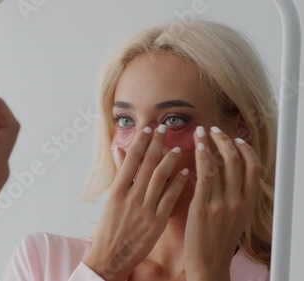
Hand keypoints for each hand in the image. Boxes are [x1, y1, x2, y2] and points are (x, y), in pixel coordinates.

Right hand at [83, 125, 189, 280]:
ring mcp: (145, 209)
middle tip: (164, 128)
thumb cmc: (110, 227)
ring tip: (177, 148)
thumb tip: (119, 149)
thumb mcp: (111, 199)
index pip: (131, 159)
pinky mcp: (157, 221)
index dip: (141, 142)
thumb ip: (119, 174)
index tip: (148, 128)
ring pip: (160, 178)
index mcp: (117, 190)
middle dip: (156, 143)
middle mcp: (131, 197)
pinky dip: (178, 183)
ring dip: (169, 160)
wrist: (111, 255)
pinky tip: (185, 172)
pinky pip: (170, 198)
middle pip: (146, 164)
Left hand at [184, 126, 260, 280]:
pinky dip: (202, 158)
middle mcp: (239, 201)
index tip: (235, 139)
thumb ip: (231, 196)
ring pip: (221, 164)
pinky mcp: (204, 207)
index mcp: (248, 203)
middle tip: (213, 130)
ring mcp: (222, 204)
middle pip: (237, 161)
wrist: (209, 264)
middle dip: (225, 141)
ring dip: (211, 144)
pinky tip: (197, 148)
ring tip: (201, 132)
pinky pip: (205, 175)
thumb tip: (218, 172)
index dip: (246, 150)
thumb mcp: (233, 217)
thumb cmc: (217, 241)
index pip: (254, 168)